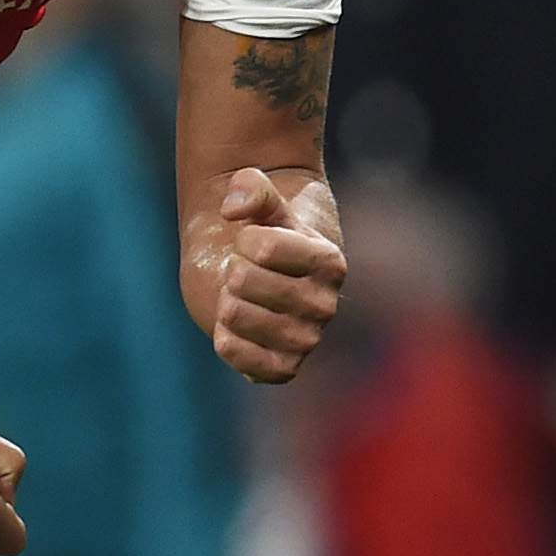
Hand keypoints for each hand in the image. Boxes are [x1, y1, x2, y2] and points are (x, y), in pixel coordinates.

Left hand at [213, 167, 345, 383]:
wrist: (254, 273)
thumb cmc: (260, 230)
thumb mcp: (260, 199)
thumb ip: (251, 187)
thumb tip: (232, 207)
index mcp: (329, 262)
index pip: (262, 247)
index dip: (245, 238)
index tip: (253, 239)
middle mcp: (325, 305)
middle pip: (243, 280)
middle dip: (232, 268)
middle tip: (243, 271)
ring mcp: (306, 340)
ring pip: (237, 315)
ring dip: (226, 301)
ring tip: (240, 297)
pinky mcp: (283, 368)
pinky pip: (243, 358)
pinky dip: (227, 338)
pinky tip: (232, 325)